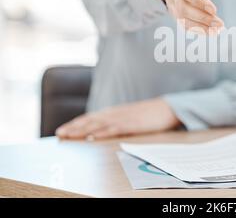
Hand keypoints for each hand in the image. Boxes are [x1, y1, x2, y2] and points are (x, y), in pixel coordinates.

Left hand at [55, 98, 180, 139]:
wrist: (167, 108)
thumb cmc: (149, 114)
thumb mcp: (130, 116)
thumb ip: (117, 120)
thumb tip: (103, 129)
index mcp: (114, 111)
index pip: (90, 117)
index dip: (75, 123)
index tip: (62, 130)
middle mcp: (115, 113)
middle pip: (90, 120)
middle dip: (73, 127)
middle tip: (58, 134)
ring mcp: (123, 118)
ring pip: (97, 124)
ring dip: (81, 130)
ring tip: (68, 136)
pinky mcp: (131, 125)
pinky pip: (113, 129)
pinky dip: (101, 133)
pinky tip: (91, 137)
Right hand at [153, 0, 223, 33]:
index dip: (198, 1)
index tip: (214, 9)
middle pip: (184, 10)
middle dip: (202, 18)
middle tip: (221, 23)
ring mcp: (172, 5)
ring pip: (184, 20)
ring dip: (201, 27)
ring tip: (219, 29)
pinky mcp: (176, 13)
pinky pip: (185, 25)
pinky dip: (198, 31)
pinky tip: (212, 33)